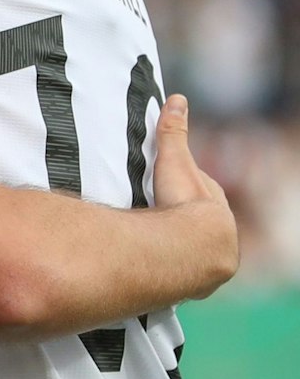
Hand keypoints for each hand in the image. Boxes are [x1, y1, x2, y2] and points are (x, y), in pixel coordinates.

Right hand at [150, 94, 237, 296]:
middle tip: (159, 217)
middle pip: (198, 219)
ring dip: (181, 247)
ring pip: (195, 247)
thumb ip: (172, 133)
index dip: (184, 186)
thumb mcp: (173, 163)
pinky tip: (165, 272)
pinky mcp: (200, 280)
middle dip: (183, 218)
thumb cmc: (185, 202)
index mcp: (213, 202)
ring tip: (159, 248)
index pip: (199, 190)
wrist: (197, 247)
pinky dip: (178, 269)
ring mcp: (210, 256)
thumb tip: (176, 98)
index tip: (166, 187)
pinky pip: (188, 271)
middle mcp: (218, 229)